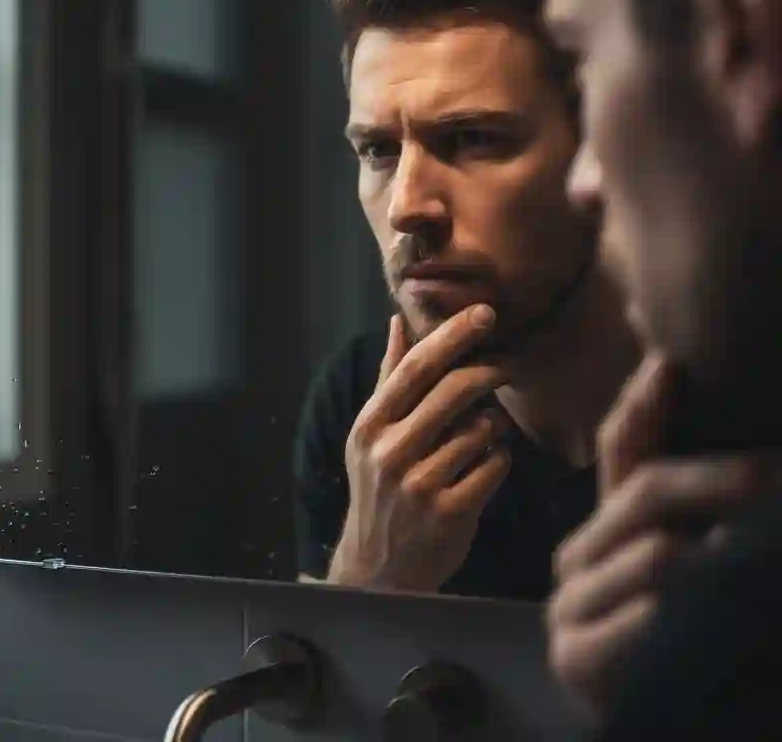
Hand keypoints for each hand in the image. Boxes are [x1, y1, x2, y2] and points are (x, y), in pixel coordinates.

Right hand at [327, 306, 511, 591]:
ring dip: (495, 422)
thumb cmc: (379, 487)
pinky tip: (488, 462)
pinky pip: (494, 467)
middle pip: (452, 391)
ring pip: (480, 429)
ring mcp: (419, 486)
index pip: (414, 368)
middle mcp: (390, 452)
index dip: (452, 336)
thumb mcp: (371, 433)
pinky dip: (499, 458)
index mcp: (370, 425)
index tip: (485, 312)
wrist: (377, 567)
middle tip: (509, 363)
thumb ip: (388, 377)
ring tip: (488, 428)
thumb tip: (397, 321)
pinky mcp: (449, 515)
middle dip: (489, 369)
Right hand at [547, 352, 781, 720]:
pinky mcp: (578, 659)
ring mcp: (571, 610)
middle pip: (647, 492)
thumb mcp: (700, 573)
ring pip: (658, 554)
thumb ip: (703, 518)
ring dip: (723, 558)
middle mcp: (577, 560)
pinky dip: (689, 617)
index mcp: (606, 533)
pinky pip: (649, 616)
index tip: (672, 362)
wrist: (673, 728)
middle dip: (723, 479)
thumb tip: (720, 436)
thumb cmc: (693, 653)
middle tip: (780, 473)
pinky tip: (713, 618)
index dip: (645, 405)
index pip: (620, 450)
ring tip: (758, 559)